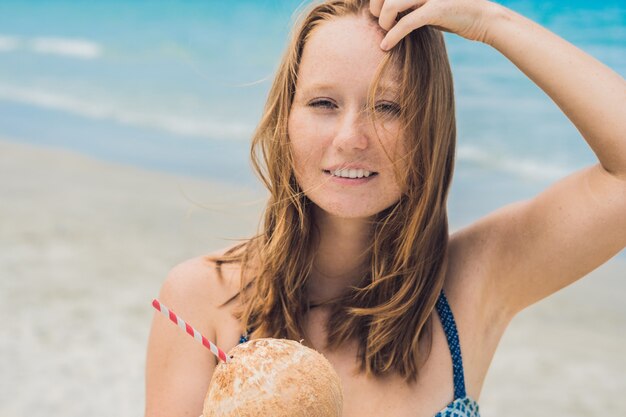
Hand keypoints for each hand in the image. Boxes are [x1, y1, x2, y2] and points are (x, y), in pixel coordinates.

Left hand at [370, 0, 497, 49]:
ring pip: (391, 4)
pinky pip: (406, 23)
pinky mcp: (437, 9)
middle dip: (375, 8)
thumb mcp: (426, 3)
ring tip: (386, 33)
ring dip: (383, 22)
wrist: (483, 18)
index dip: (376, 0)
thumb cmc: (452, 13)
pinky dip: (392, 36)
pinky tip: (385, 46)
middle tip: (382, 22)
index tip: (378, 13)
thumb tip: (384, 9)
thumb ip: (408, 3)